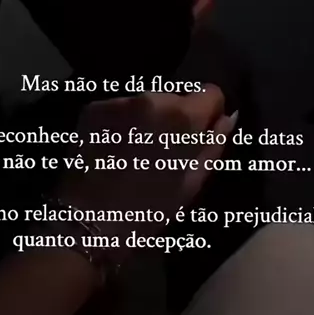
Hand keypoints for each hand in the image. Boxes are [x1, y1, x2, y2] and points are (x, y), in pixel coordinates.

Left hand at [58, 87, 235, 242]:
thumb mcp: (191, 184)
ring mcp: (118, 101)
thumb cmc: (147, 210)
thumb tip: (226, 119)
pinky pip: (119, 109)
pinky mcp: (93, 109)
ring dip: (147, 120)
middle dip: (174, 119)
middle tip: (162, 152)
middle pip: (176, 97)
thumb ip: (213, 146)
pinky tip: (114, 150)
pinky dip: (121, 123)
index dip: (208, 115)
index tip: (198, 137)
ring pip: (146, 103)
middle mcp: (150, 98)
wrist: (87, 221)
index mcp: (182, 118)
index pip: (211, 93)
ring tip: (136, 153)